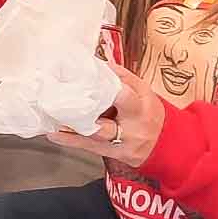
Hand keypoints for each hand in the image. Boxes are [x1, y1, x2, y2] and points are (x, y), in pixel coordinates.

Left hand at [48, 65, 166, 169]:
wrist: (164, 145)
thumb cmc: (150, 113)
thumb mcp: (145, 93)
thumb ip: (125, 78)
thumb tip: (102, 65)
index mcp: (140, 110)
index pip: (125, 100)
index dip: (109, 91)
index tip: (91, 80)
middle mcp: (130, 130)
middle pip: (105, 126)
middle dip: (84, 115)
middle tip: (62, 101)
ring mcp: (119, 145)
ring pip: (93, 137)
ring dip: (71, 127)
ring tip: (52, 118)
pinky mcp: (110, 154)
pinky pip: (87, 147)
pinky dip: (70, 140)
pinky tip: (54, 134)